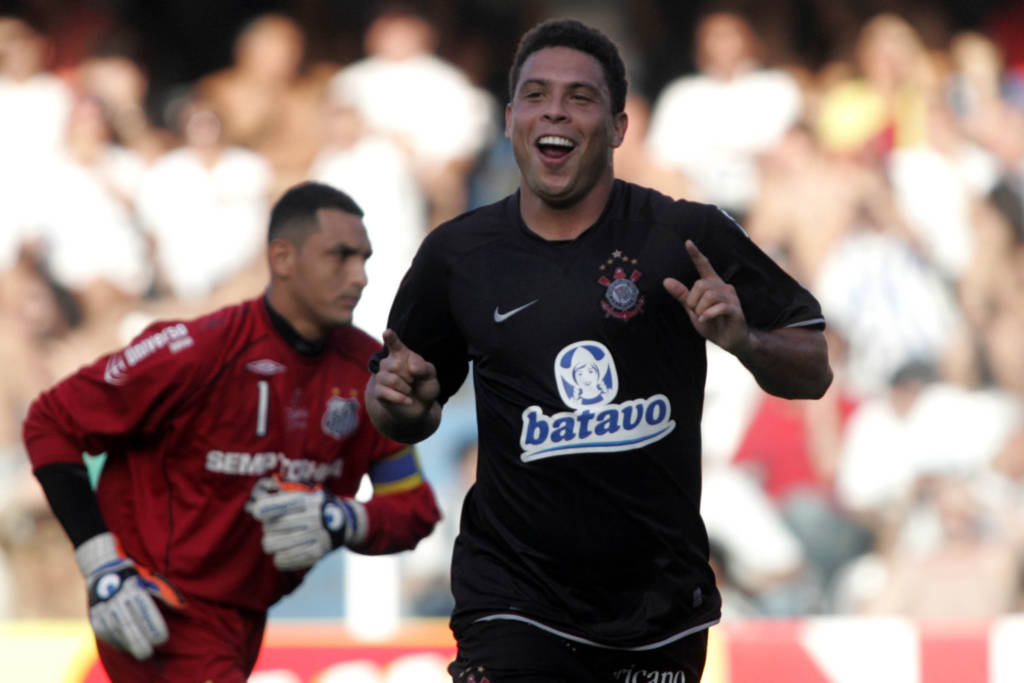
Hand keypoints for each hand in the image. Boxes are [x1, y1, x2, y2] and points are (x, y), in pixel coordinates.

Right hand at [76, 532, 183, 659]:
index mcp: (133, 588)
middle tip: (149, 652)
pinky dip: (115, 641)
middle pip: (128, 624)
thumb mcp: (150, 580)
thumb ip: (164, 594)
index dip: (153, 626)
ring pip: (116, 630)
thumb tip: (182, 607)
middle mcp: (117, 597)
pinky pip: (103, 632)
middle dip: (139, 641)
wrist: (103, 568)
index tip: (162, 639)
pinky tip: (125, 647)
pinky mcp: (94, 613)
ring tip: (140, 653)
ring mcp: (103, 606)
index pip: (145, 610)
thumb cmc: (134, 576)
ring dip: (128, 644)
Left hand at [246, 477, 358, 570]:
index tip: (257, 513)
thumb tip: (256, 510)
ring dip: (271, 543)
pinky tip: (281, 553)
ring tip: (276, 541)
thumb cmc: (314, 506)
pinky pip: (283, 560)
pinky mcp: (316, 554)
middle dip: (269, 528)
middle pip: (271, 527)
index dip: (265, 508)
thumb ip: (281, 497)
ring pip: (273, 545)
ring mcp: (315, 536)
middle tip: (274, 529)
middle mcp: (313, 517)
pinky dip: (279, 558)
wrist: (345, 522)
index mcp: (308, 500)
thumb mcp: (304, 493)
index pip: (280, 505)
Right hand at [369, 330, 440, 421]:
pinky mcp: (378, 392)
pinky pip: (386, 392)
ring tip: (410, 391)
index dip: (391, 338)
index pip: (394, 344)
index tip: (387, 332)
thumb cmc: (425, 387)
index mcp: (402, 354)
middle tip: (414, 381)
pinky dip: (400, 398)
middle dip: (410, 376)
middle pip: (396, 365)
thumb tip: (411, 367)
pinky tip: (408, 400)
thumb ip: (425, 368)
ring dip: (406, 388)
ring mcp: (381, 377)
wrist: (420, 407)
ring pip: (392, 379)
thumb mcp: (431, 376)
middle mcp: (388, 363)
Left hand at [663, 240, 749, 352]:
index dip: (696, 254)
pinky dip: (708, 315)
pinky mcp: (736, 309)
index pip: (704, 265)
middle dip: (693, 301)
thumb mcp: (692, 309)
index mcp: (712, 284)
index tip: (687, 242)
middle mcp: (723, 286)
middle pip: (701, 284)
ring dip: (700, 310)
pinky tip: (705, 320)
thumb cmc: (712, 323)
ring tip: (703, 318)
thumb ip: (682, 295)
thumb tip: (666, 280)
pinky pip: (719, 307)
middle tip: (696, 313)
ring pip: (709, 295)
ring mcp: (732, 297)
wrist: (729, 341)